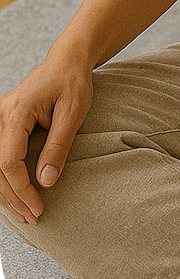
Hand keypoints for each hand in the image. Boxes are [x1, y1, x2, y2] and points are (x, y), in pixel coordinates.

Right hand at [0, 58, 92, 225]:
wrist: (67, 61)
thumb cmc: (72, 82)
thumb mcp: (73, 113)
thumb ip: (58, 146)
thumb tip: (46, 182)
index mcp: (17, 111)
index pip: (8, 160)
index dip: (21, 188)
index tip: (38, 206)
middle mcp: (1, 114)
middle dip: (13, 197)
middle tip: (33, 217)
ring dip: (8, 192)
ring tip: (26, 213)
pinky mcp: (4, 124)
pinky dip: (6, 178)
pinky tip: (17, 195)